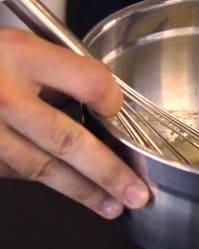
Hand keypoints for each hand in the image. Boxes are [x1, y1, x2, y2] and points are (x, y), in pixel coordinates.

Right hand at [0, 28, 148, 218]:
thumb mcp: (19, 43)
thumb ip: (60, 67)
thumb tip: (102, 99)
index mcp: (22, 56)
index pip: (89, 82)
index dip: (111, 99)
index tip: (119, 111)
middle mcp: (5, 97)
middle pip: (66, 140)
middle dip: (107, 171)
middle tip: (136, 192)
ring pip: (40, 166)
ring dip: (81, 190)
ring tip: (112, 204)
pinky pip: (17, 171)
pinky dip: (50, 181)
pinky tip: (74, 191)